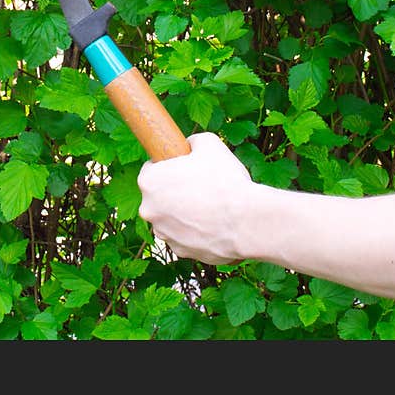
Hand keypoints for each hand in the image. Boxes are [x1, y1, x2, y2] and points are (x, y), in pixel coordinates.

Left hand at [137, 132, 254, 264]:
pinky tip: (215, 224)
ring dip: (185, 212)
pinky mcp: (180, 252)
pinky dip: (196, 231)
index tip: (184, 167)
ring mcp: (163, 233)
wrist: (246, 222)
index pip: (152, 168)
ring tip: (211, 206)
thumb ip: (193, 142)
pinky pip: (185, 237)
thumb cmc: (225, 181)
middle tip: (200, 186)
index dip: (169, 166)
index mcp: (149, 182)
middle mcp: (149, 210)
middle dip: (175, 191)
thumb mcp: (209, 143)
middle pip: (160, 195)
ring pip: (172, 218)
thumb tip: (190, 146)